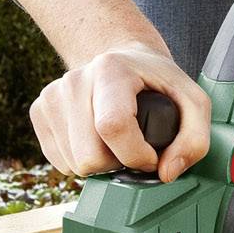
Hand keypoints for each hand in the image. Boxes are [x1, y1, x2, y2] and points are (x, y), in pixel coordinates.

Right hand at [31, 41, 213, 180]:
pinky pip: (59, 163)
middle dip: (118, 163)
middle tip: (133, 145)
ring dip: (100, 164)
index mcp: (111, 70)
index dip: (136, 154)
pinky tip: (95, 141)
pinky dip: (81, 161)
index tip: (151, 154)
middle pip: (90, 156)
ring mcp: (52, 95)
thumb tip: (167, 173)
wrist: (120, 59)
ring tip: (115, 141)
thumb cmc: (156, 81)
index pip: (113, 127)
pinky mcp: (39, 110)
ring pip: (73, 164)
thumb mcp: (192, 101)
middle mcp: (75, 80)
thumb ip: (194, 140)